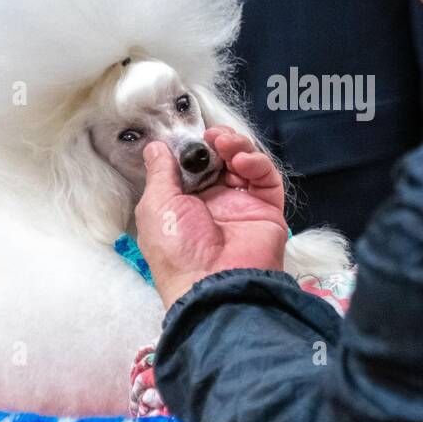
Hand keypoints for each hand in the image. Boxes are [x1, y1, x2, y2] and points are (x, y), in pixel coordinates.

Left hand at [135, 126, 287, 307]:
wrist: (213, 285)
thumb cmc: (177, 251)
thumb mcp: (156, 207)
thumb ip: (160, 173)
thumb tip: (155, 147)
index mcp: (184, 204)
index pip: (193, 167)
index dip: (193, 148)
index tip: (189, 136)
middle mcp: (214, 204)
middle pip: (221, 161)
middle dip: (216, 143)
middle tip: (211, 137)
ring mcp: (242, 206)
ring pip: (246, 165)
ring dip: (237, 146)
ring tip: (226, 143)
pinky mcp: (267, 210)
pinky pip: (266, 179)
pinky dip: (257, 163)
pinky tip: (242, 160)